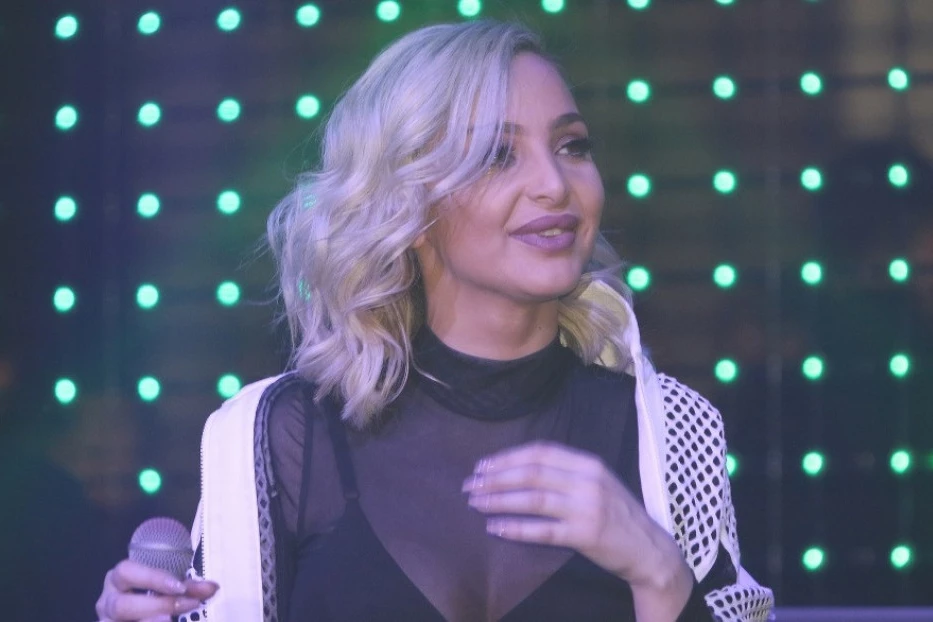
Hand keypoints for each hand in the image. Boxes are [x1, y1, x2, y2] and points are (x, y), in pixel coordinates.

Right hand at [95, 559, 218, 621]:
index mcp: (119, 578)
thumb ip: (188, 587)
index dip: (153, 578)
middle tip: (187, 604)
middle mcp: (107, 601)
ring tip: (170, 620)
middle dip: (157, 606)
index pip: (127, 571)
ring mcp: (106, 621)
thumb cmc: (157, 593)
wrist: (146, 610)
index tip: (180, 587)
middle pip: (122, 605)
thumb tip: (211, 588)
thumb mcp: (169, 588)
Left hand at [462, 441, 687, 588]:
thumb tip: (518, 468)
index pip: (540, 452)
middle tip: (471, 485)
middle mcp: (588, 481)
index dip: (508, 457)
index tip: (483, 465)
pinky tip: (496, 527)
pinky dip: (516, 528)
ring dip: (499, 500)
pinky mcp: (585, 534)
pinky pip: (543, 530)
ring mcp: (587, 507)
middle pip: (532, 473)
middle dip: (496, 478)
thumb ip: (566, 472)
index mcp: (588, 463)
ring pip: (533, 498)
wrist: (649, 548)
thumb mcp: (597, 482)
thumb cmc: (617, 514)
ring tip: (476, 503)